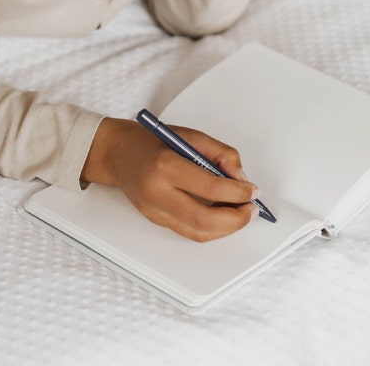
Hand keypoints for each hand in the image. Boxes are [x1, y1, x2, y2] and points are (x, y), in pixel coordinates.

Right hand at [81, 117, 259, 241]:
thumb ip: (219, 154)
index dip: (238, 193)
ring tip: (241, 214)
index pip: (211, 189)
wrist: (116, 152)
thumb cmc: (151, 140)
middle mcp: (158, 193)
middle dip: (236, 219)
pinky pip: (189, 232)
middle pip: (204, 221)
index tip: (253, 190)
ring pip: (198, 233)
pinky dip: (211, 228)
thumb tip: (241, 179)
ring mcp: (154, 211)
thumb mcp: (190, 135)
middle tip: (251, 209)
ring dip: (226, 228)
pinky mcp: (155, 220)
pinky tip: (222, 216)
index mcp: (166, 166)